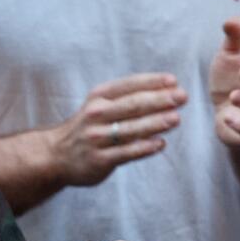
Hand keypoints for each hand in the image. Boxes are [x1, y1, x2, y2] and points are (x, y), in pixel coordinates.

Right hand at [49, 72, 187, 185]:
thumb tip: (169, 90)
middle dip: (159, 100)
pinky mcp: (99, 159)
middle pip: (132, 105)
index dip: (152, 82)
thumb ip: (129, 98)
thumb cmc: (91, 126)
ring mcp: (96, 137)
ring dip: (155, 123)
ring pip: (130, 129)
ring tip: (176, 118)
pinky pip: (125, 152)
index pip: (128, 85)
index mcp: (99, 96)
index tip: (174, 81)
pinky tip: (160, 143)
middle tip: (182, 97)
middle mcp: (96, 114)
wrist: (57, 155)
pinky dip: (144, 148)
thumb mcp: (101, 105)